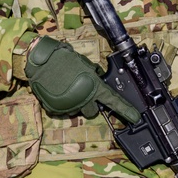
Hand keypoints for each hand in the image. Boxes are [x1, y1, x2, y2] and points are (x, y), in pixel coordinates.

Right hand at [25, 36, 139, 122]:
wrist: (42, 60)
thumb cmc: (64, 59)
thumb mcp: (85, 64)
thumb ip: (94, 75)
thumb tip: (98, 79)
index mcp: (95, 88)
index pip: (115, 102)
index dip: (127, 110)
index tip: (135, 117)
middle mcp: (84, 100)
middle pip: (93, 112)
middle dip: (91, 104)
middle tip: (83, 92)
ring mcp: (69, 106)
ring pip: (77, 111)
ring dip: (75, 102)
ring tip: (67, 88)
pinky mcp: (56, 109)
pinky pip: (62, 110)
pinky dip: (61, 103)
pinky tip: (58, 91)